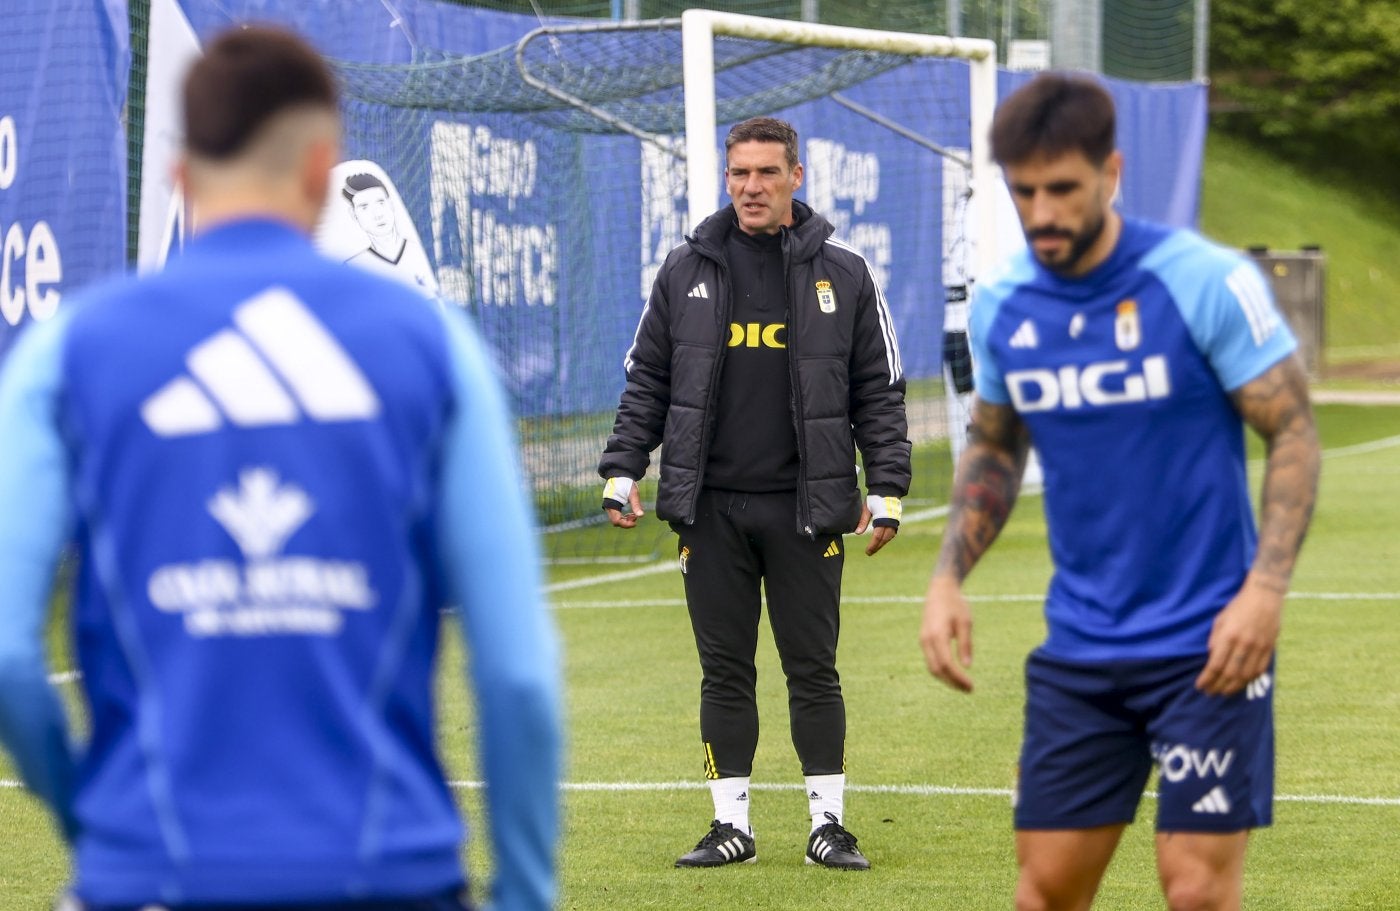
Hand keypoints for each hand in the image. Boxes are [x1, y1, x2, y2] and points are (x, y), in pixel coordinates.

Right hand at [602, 478, 643, 528]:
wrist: (620, 475)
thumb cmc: (627, 483)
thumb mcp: (633, 494)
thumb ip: (636, 505)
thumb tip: (641, 516)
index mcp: (612, 504)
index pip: (617, 521)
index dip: (626, 524)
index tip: (636, 522)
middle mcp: (608, 507)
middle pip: (615, 522)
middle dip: (626, 522)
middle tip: (635, 517)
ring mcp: (609, 507)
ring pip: (616, 520)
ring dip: (625, 520)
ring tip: (634, 515)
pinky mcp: (611, 506)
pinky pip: (616, 516)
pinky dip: (623, 517)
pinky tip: (630, 513)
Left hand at [855, 494, 900, 555]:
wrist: (887, 489)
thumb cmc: (875, 498)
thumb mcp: (866, 508)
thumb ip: (863, 521)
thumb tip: (857, 533)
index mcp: (882, 518)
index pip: (877, 536)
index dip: (872, 545)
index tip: (867, 552)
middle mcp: (890, 521)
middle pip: (884, 539)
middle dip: (877, 546)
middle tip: (869, 552)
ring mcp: (895, 521)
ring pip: (889, 536)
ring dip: (882, 543)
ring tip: (874, 548)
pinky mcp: (896, 519)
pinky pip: (892, 532)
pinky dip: (886, 537)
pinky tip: (881, 540)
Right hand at [920, 575, 973, 692]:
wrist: (940, 589)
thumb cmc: (956, 604)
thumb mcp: (965, 622)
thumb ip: (965, 644)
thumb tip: (967, 666)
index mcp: (937, 635)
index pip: (946, 664)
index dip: (957, 678)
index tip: (971, 686)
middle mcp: (927, 640)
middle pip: (937, 670)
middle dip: (952, 682)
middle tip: (969, 690)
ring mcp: (923, 640)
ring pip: (932, 668)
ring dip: (947, 679)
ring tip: (963, 685)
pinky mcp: (925, 640)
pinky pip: (931, 661)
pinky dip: (942, 671)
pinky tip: (954, 674)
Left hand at [1195, 572, 1283, 695]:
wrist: (1264, 597)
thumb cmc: (1238, 606)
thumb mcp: (1220, 619)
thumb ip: (1215, 639)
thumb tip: (1212, 658)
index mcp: (1229, 635)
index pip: (1216, 664)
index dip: (1208, 678)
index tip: (1200, 686)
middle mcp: (1244, 643)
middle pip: (1230, 673)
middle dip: (1218, 686)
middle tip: (1210, 693)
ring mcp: (1259, 647)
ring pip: (1246, 675)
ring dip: (1233, 687)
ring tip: (1223, 692)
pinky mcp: (1270, 648)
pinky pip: (1260, 670)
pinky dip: (1249, 680)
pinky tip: (1241, 683)